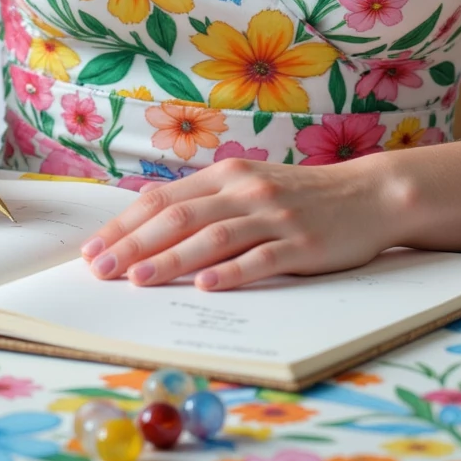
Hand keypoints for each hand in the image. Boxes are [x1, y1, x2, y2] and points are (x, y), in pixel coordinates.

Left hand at [80, 155, 394, 290]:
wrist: (367, 195)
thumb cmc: (300, 196)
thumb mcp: (249, 186)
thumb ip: (207, 203)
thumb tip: (149, 227)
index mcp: (227, 175)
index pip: (163, 199)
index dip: (124, 224)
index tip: (93, 250)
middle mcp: (245, 190)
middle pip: (179, 217)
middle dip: (134, 245)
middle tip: (100, 270)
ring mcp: (274, 216)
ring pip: (213, 237)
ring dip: (172, 259)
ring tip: (138, 279)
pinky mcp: (302, 244)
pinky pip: (261, 258)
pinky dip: (231, 272)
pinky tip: (206, 286)